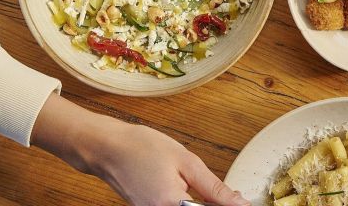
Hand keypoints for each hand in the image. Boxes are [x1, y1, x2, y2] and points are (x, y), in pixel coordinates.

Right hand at [32, 95, 249, 205]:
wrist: (105, 147)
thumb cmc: (140, 147)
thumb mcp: (186, 161)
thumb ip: (214, 187)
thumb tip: (238, 203)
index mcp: (171, 205)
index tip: (241, 203)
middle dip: (216, 205)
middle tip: (232, 197)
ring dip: (202, 205)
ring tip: (213, 192)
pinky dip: (189, 203)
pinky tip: (195, 192)